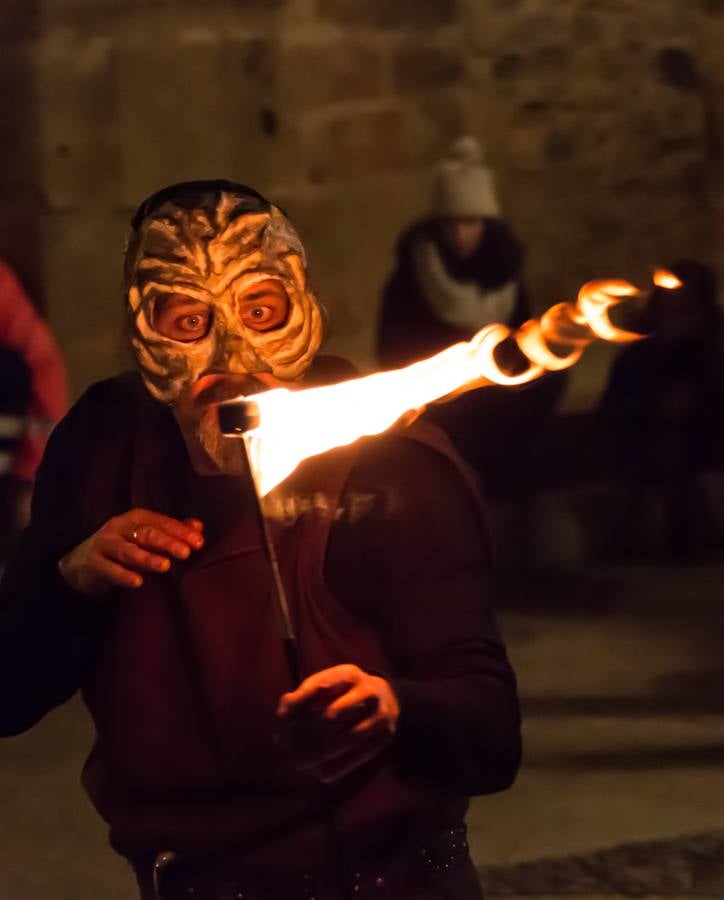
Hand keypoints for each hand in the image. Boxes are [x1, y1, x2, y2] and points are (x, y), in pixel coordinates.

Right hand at [58, 508, 203, 596]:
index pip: (161, 523)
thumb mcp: (146, 537)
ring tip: (165, 566)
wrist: (81, 563)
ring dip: (147, 558)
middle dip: (167, 543)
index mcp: (136, 518)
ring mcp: (105, 544)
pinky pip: (109, 570)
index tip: (199, 543)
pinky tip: (138, 582)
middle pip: (147, 534)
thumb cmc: (122, 547)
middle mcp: (120, 527)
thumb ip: (171, 532)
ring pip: (128, 551)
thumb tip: (198, 527)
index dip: (180, 532)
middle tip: (185, 553)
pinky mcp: (93, 563)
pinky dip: (123, 576)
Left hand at [277, 664, 399, 783]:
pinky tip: (323, 775)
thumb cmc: (345, 692)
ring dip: (324, 753)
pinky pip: (362, 755)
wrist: (387, 697)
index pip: (318, 688)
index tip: (282, 722)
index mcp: (349, 674)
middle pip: (332, 715)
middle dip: (308, 735)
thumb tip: (285, 706)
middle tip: (290, 750)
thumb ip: (305, 693)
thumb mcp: (328, 683)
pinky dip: (341, 766)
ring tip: (304, 764)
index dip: (298, 706)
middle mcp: (368, 690)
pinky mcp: (386, 734)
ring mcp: (381, 713)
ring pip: (348, 737)